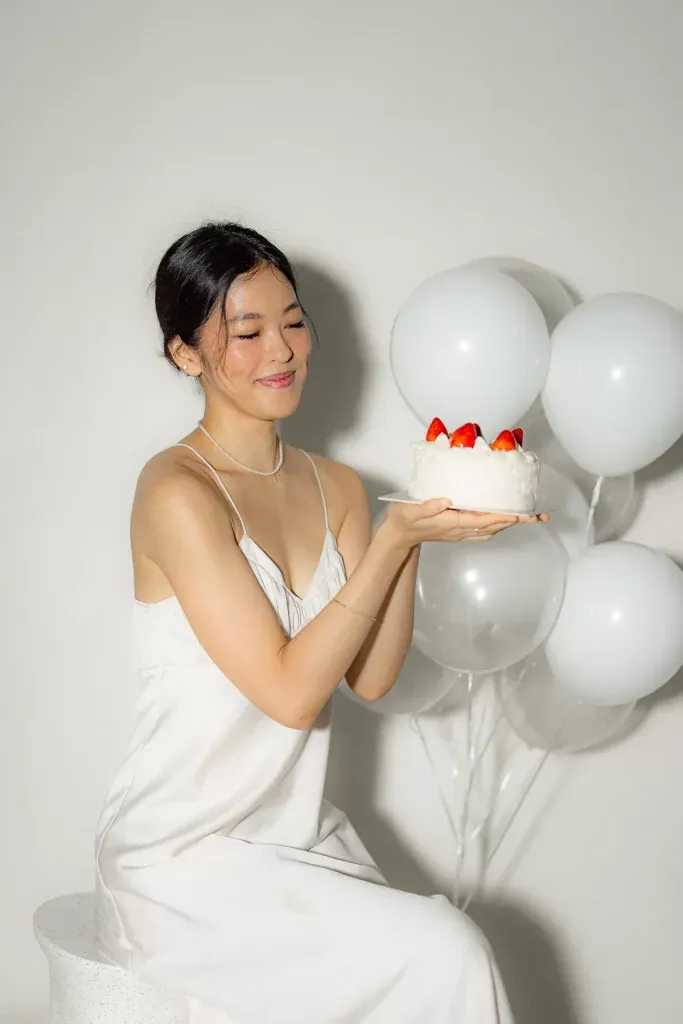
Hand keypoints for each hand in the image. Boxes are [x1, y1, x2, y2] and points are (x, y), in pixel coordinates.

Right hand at [381, 498, 548, 551]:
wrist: (399, 535)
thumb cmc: (404, 518)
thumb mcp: (411, 510)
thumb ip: (428, 506)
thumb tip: (447, 500)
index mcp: (452, 523)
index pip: (483, 520)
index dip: (503, 517)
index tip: (521, 515)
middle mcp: (460, 530)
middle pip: (494, 526)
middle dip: (517, 521)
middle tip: (539, 516)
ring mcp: (461, 532)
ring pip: (492, 529)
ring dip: (511, 524)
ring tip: (530, 517)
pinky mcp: (459, 531)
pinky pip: (484, 530)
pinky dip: (499, 525)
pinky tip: (505, 520)